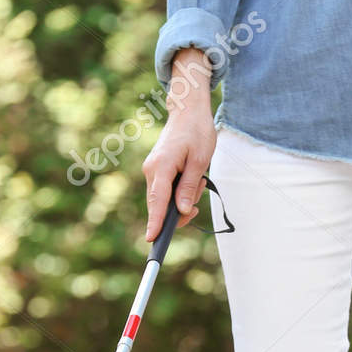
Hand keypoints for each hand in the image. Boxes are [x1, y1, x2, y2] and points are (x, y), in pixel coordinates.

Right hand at [142, 49, 216, 241]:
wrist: (187, 111)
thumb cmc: (197, 132)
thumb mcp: (200, 161)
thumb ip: (190, 187)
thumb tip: (182, 211)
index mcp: (162, 167)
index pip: (158, 201)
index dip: (156, 222)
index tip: (152, 239)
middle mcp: (152, 170)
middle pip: (160, 205)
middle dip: (179, 211)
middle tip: (198, 200)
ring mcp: (152, 170)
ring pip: (164, 200)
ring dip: (183, 199)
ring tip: (199, 180)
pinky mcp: (156, 171)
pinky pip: (166, 191)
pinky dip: (180, 192)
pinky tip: (193, 180)